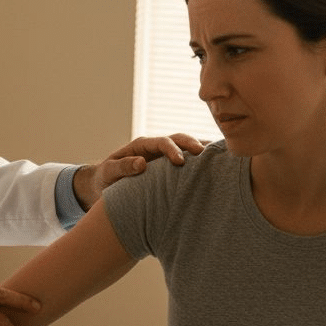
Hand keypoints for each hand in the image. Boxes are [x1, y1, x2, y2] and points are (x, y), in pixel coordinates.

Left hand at [74, 134, 204, 208]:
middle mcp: (155, 148)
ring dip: (201, 150)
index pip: (161, 142)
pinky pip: (187, 161)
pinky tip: (217, 166)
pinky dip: (200, 161)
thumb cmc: (105, 179)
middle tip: (205, 154)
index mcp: (141, 146)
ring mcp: (164, 157)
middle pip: (178, 139)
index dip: (172, 149)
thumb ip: (123, 167)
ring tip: (220, 156)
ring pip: (186, 148)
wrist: (105, 185)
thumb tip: (142, 163)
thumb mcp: (109, 173)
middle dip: (192, 144)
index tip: (180, 162)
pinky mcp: (169, 167)